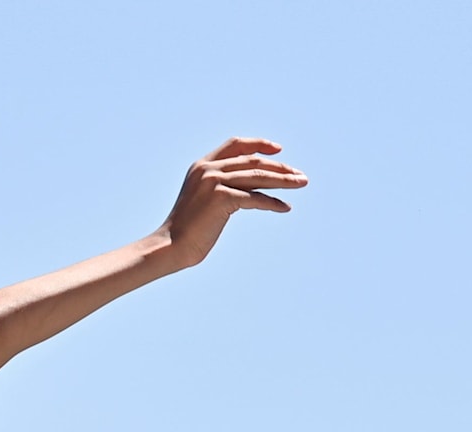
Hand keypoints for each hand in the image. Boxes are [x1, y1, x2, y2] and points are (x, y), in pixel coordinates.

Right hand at [157, 138, 307, 269]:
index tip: (278, 150)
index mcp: (202, 165)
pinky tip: (285, 207)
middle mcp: (208, 169)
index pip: (236, 145)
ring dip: (283, 180)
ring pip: (258, 177)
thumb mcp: (204, 202)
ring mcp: (214, 182)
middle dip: (280, 168)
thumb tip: (249, 193)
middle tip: (300, 176)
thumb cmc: (186, 232)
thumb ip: (222, 190)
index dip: (259, 144)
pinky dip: (272, 203)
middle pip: (253, 162)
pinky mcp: (221, 198)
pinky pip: (255, 198)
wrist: (170, 247)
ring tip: (301, 184)